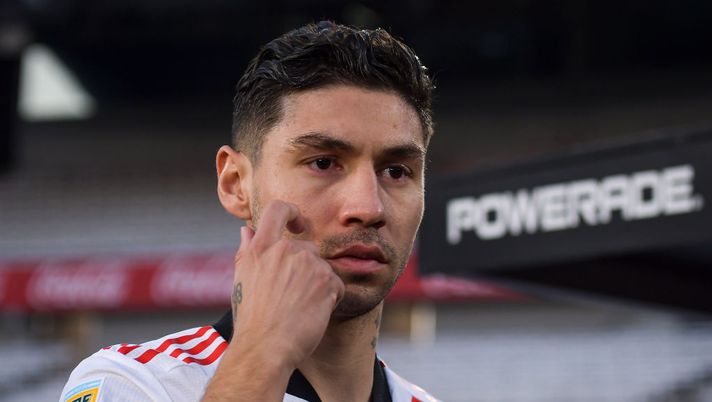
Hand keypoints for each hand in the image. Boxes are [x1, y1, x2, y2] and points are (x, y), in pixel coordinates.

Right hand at [231, 200, 344, 368]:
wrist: (266, 348)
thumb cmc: (252, 319)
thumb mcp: (242, 280)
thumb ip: (247, 251)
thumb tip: (247, 229)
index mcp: (260, 248)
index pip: (278, 210)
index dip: (292, 212)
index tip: (297, 223)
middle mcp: (285, 251)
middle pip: (307, 248)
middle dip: (306, 269)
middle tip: (293, 298)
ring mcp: (308, 264)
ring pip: (322, 268)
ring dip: (317, 285)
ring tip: (300, 308)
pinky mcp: (327, 280)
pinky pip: (336, 284)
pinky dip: (329, 299)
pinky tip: (312, 314)